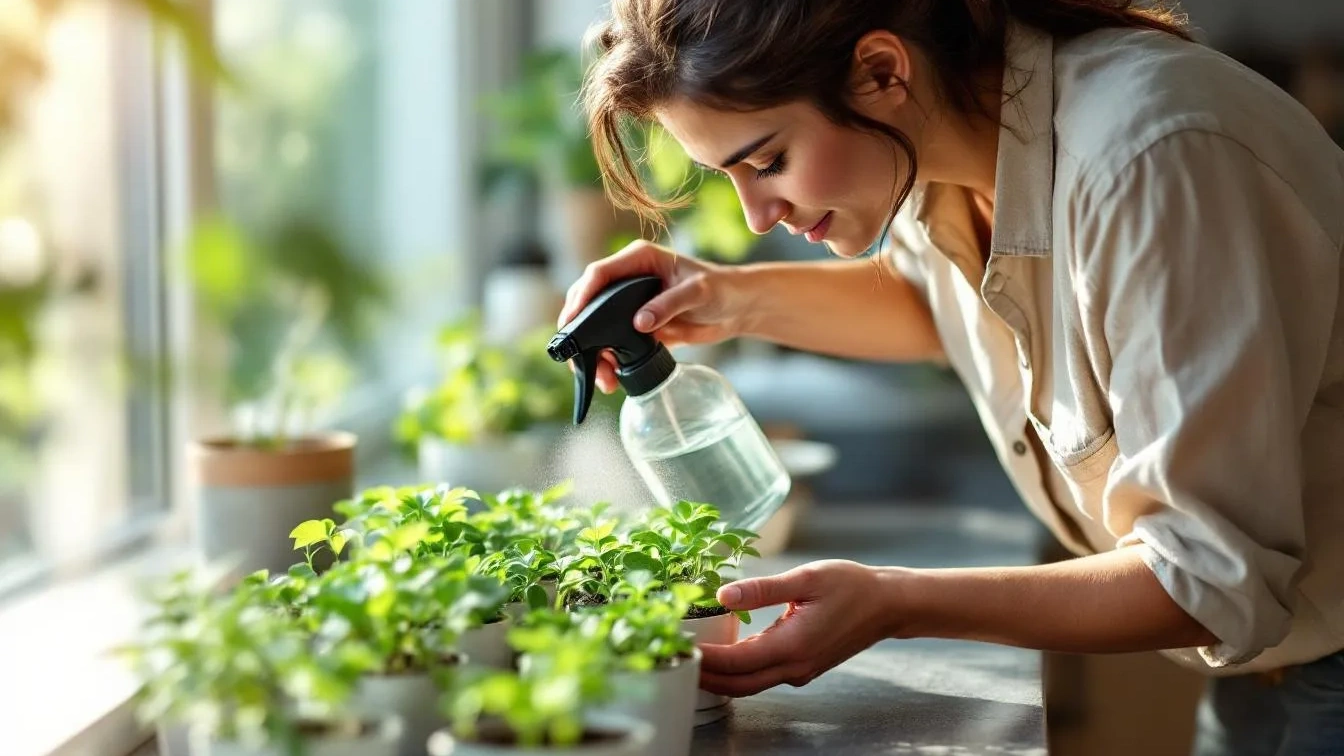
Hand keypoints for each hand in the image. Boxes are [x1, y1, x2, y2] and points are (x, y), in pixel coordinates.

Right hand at [557, 239, 750, 392]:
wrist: (737, 309)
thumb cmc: (722, 288)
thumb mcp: (698, 291)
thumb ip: (669, 304)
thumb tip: (639, 323)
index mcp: (638, 260)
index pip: (598, 274)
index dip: (580, 297)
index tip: (571, 321)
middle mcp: (628, 280)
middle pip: (589, 303)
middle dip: (580, 331)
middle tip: (578, 358)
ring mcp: (630, 304)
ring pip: (598, 328)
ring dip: (594, 353)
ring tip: (602, 378)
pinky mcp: (637, 327)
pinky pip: (614, 344)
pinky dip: (609, 362)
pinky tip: (612, 378)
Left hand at [698, 560, 899, 696]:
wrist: (888, 604)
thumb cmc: (851, 586)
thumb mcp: (806, 578)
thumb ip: (762, 590)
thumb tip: (722, 595)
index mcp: (793, 646)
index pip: (736, 663)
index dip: (704, 658)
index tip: (679, 646)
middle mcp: (794, 667)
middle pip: (738, 684)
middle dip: (705, 676)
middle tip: (675, 658)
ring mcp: (799, 671)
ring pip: (750, 684)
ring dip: (720, 677)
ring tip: (692, 656)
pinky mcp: (803, 667)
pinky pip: (763, 676)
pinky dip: (739, 671)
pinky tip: (725, 652)